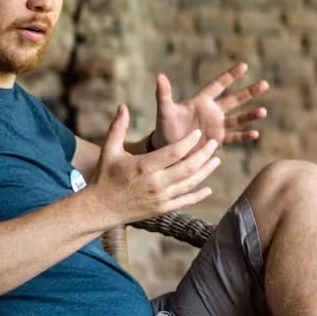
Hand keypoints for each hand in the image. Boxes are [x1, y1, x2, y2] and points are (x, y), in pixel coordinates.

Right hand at [92, 105, 220, 225]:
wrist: (99, 208)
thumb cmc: (104, 177)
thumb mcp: (108, 150)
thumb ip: (118, 127)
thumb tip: (123, 106)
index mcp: (145, 166)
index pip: (175, 151)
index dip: (189, 141)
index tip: (199, 133)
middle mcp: (156, 183)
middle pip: (189, 167)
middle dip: (205, 154)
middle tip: (215, 144)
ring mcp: (161, 198)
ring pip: (190, 183)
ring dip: (206, 171)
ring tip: (216, 160)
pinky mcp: (162, 209)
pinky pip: (185, 201)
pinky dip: (198, 195)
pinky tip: (208, 189)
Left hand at [152, 62, 268, 149]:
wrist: (168, 149)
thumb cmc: (164, 127)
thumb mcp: (165, 110)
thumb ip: (164, 94)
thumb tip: (159, 76)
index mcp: (201, 101)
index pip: (218, 85)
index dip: (230, 76)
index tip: (244, 66)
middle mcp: (212, 111)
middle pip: (234, 99)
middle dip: (249, 92)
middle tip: (265, 84)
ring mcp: (217, 126)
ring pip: (238, 118)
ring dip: (250, 115)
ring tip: (263, 111)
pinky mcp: (218, 140)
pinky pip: (233, 137)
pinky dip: (244, 136)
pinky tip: (255, 134)